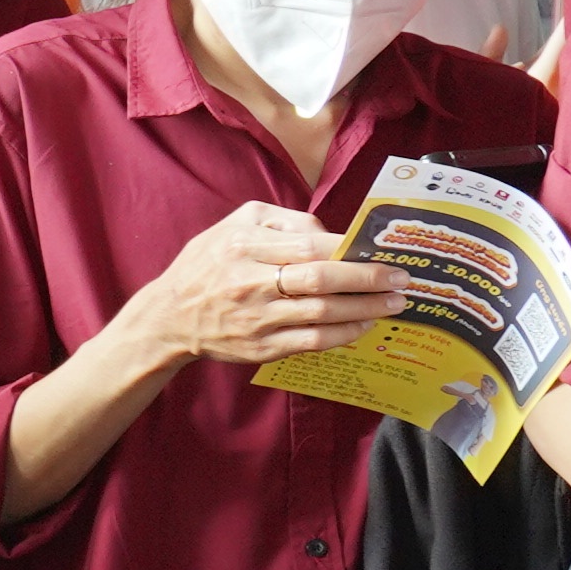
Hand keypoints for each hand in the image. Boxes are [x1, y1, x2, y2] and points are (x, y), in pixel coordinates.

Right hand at [109, 199, 400, 371]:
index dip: (350, 249)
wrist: (169, 317)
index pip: (308, 245)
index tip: (382, 251)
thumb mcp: (234, 225)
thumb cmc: (207, 265)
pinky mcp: (261, 348)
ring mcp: (256, 319)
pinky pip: (311, 343)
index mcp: (244, 245)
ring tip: (394, 304)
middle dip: (367, 279)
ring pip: (321, 314)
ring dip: (364, 309)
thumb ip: (281, 221)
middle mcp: (250, 282)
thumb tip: (328, 233)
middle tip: (401, 280)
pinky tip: (364, 327)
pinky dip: (342, 335)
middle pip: (320, 280)